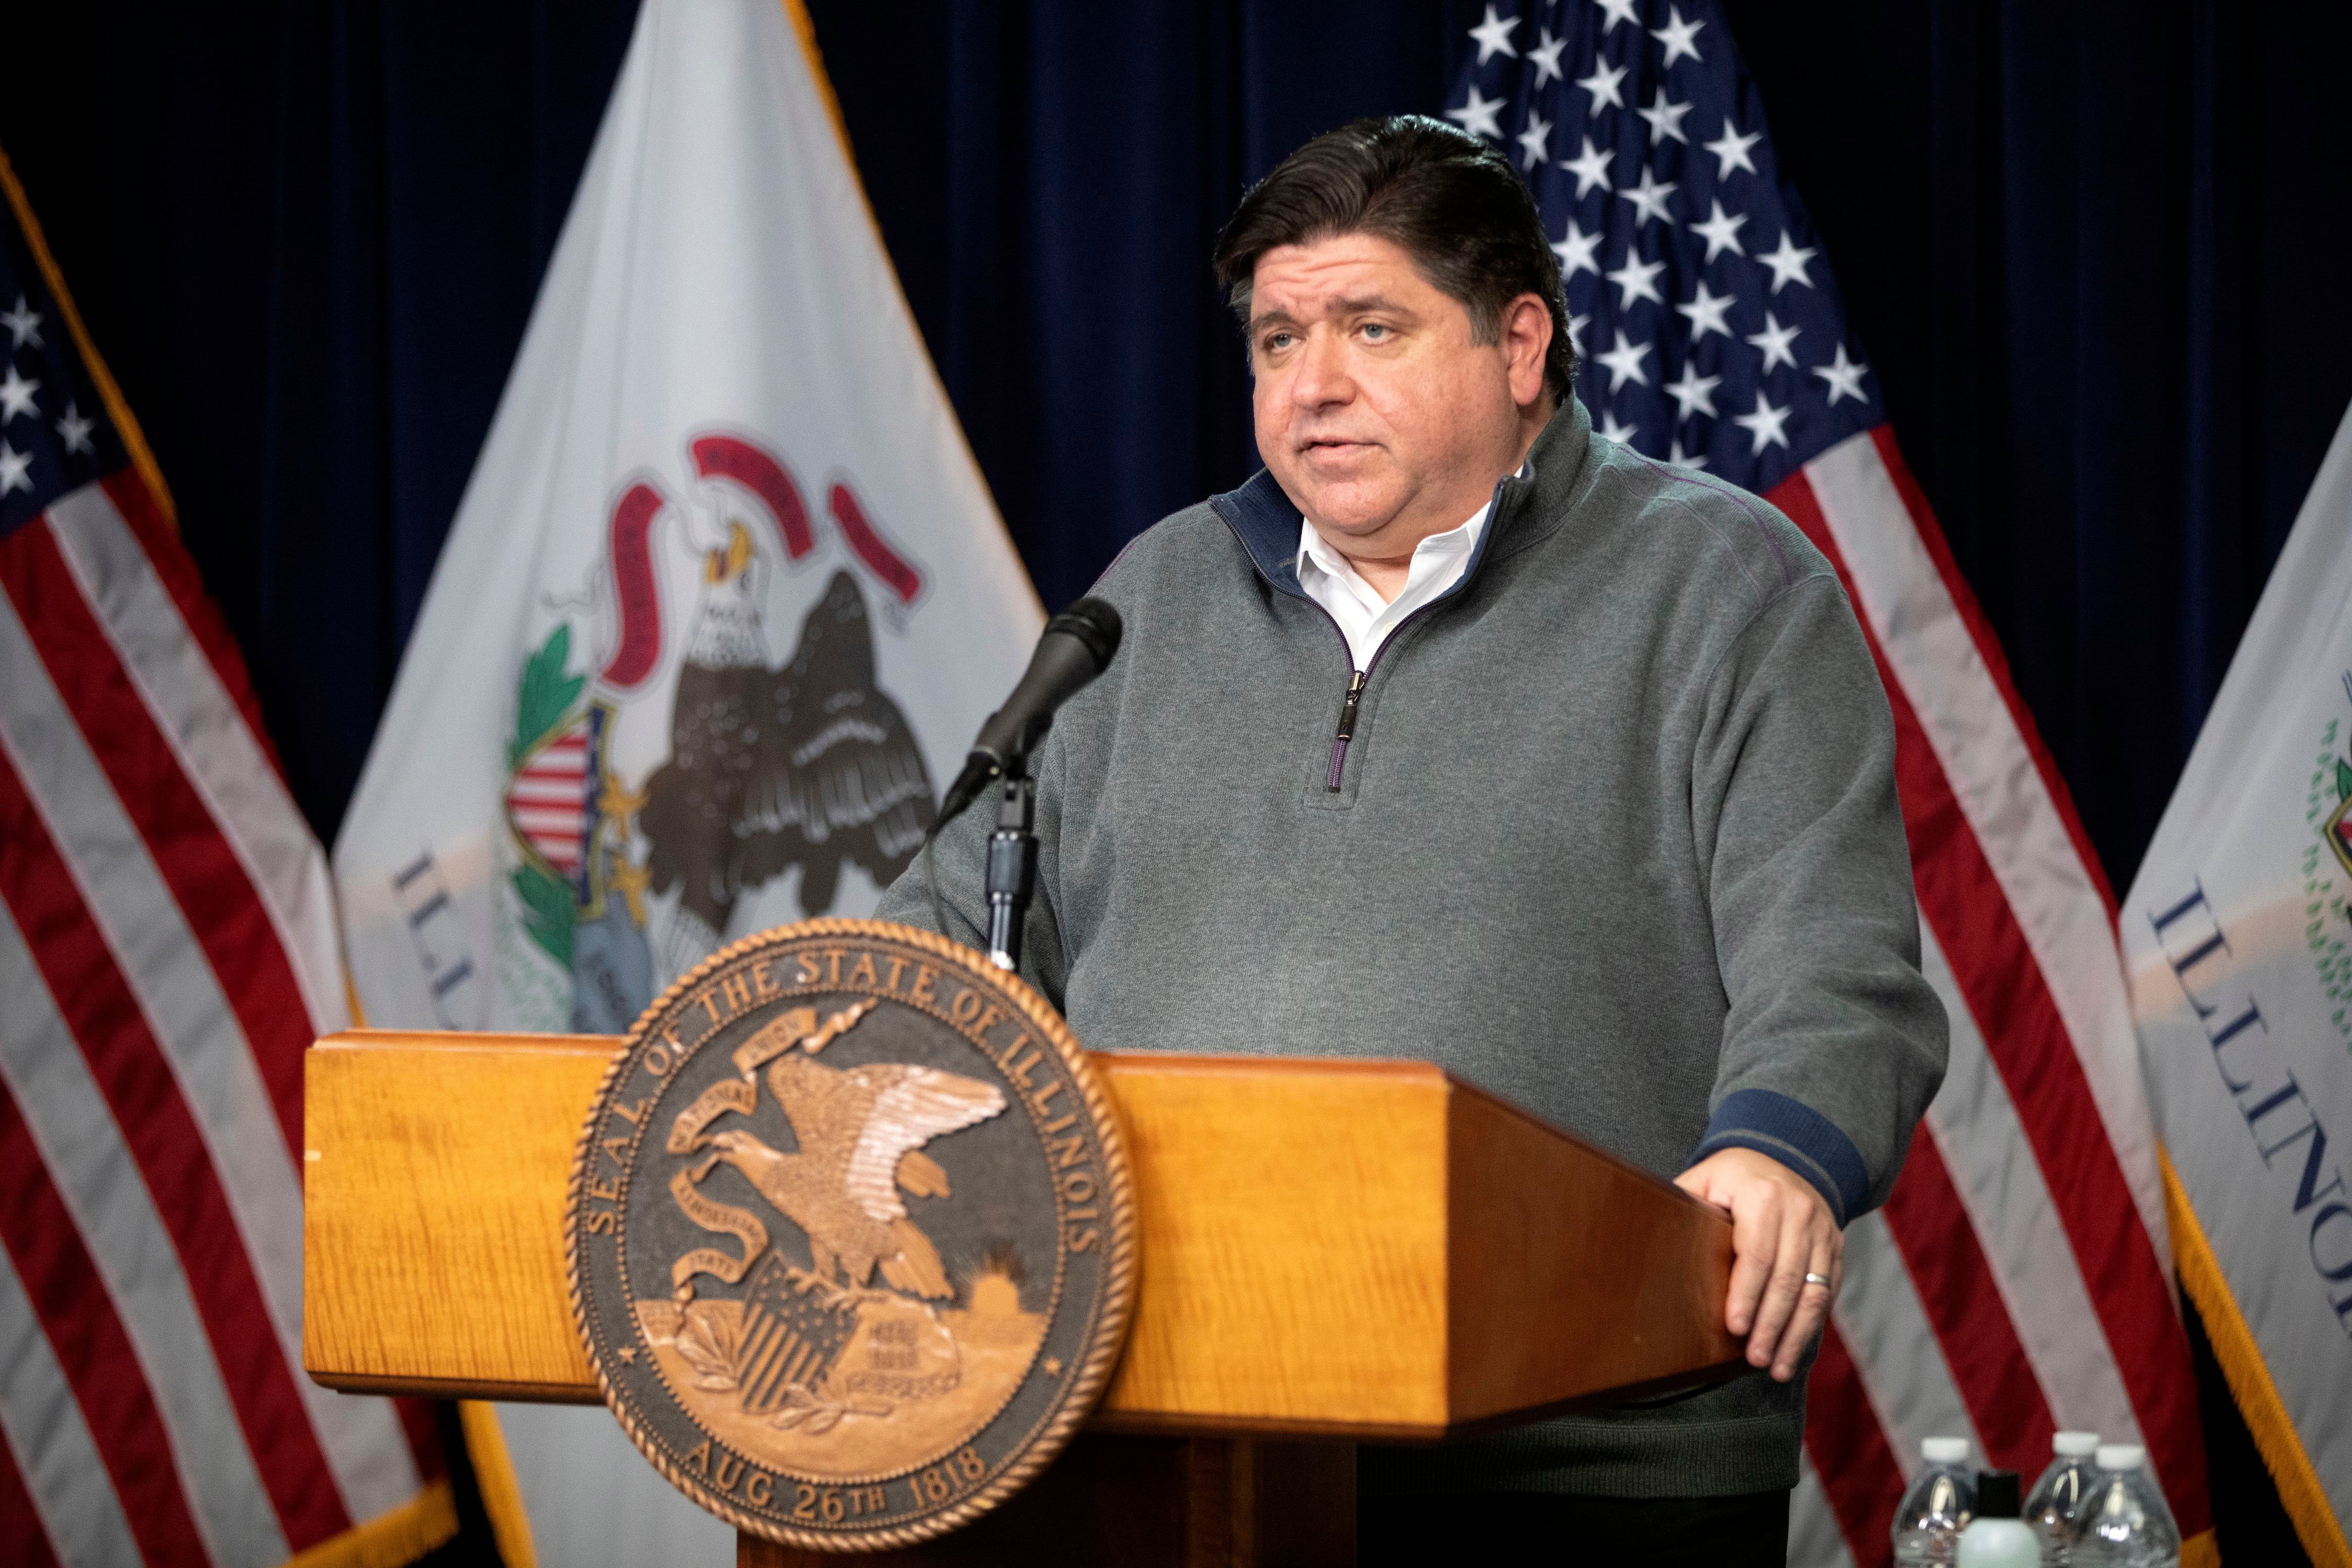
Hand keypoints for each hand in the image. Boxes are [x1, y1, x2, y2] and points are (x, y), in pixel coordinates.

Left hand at [1674, 1147, 1841, 1381]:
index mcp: (1763, 1195)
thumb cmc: (1731, 1178)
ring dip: (1795, 1334)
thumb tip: (1650, 1236)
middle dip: (1770, 1324)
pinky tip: (1795, 1349)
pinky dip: (1812, 1324)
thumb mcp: (1704, 1179)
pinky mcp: (1836, 1248)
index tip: (1733, 1327)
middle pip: (1787, 1279)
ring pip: (1814, 1292)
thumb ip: (1684, 1206)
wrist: (1782, 1161)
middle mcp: (1800, 1211)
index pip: (1757, 1253)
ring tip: (1777, 1368)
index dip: (1745, 1294)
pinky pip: (1828, 1292)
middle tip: (1754, 1358)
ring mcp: (1823, 1231)